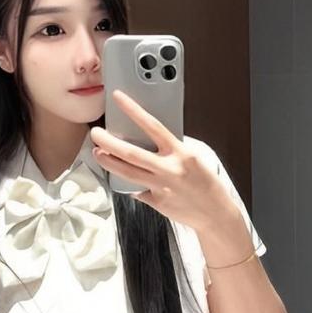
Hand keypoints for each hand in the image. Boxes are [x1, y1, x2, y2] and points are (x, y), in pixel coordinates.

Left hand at [89, 90, 233, 231]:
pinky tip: (123, 178)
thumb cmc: (205, 183)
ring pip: (127, 172)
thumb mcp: (192, 158)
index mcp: (181, 153)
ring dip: (109, 162)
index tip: (118, 98)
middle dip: (108, 142)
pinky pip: (136, 190)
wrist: (215, 213)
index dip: (133, 110)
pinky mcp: (156, 202)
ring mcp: (161, 187)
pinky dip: (129, 183)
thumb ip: (170, 150)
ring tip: (97, 153)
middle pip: (131, 153)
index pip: (152, 126)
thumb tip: (147, 142)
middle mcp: (169, 169)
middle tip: (96, 133)